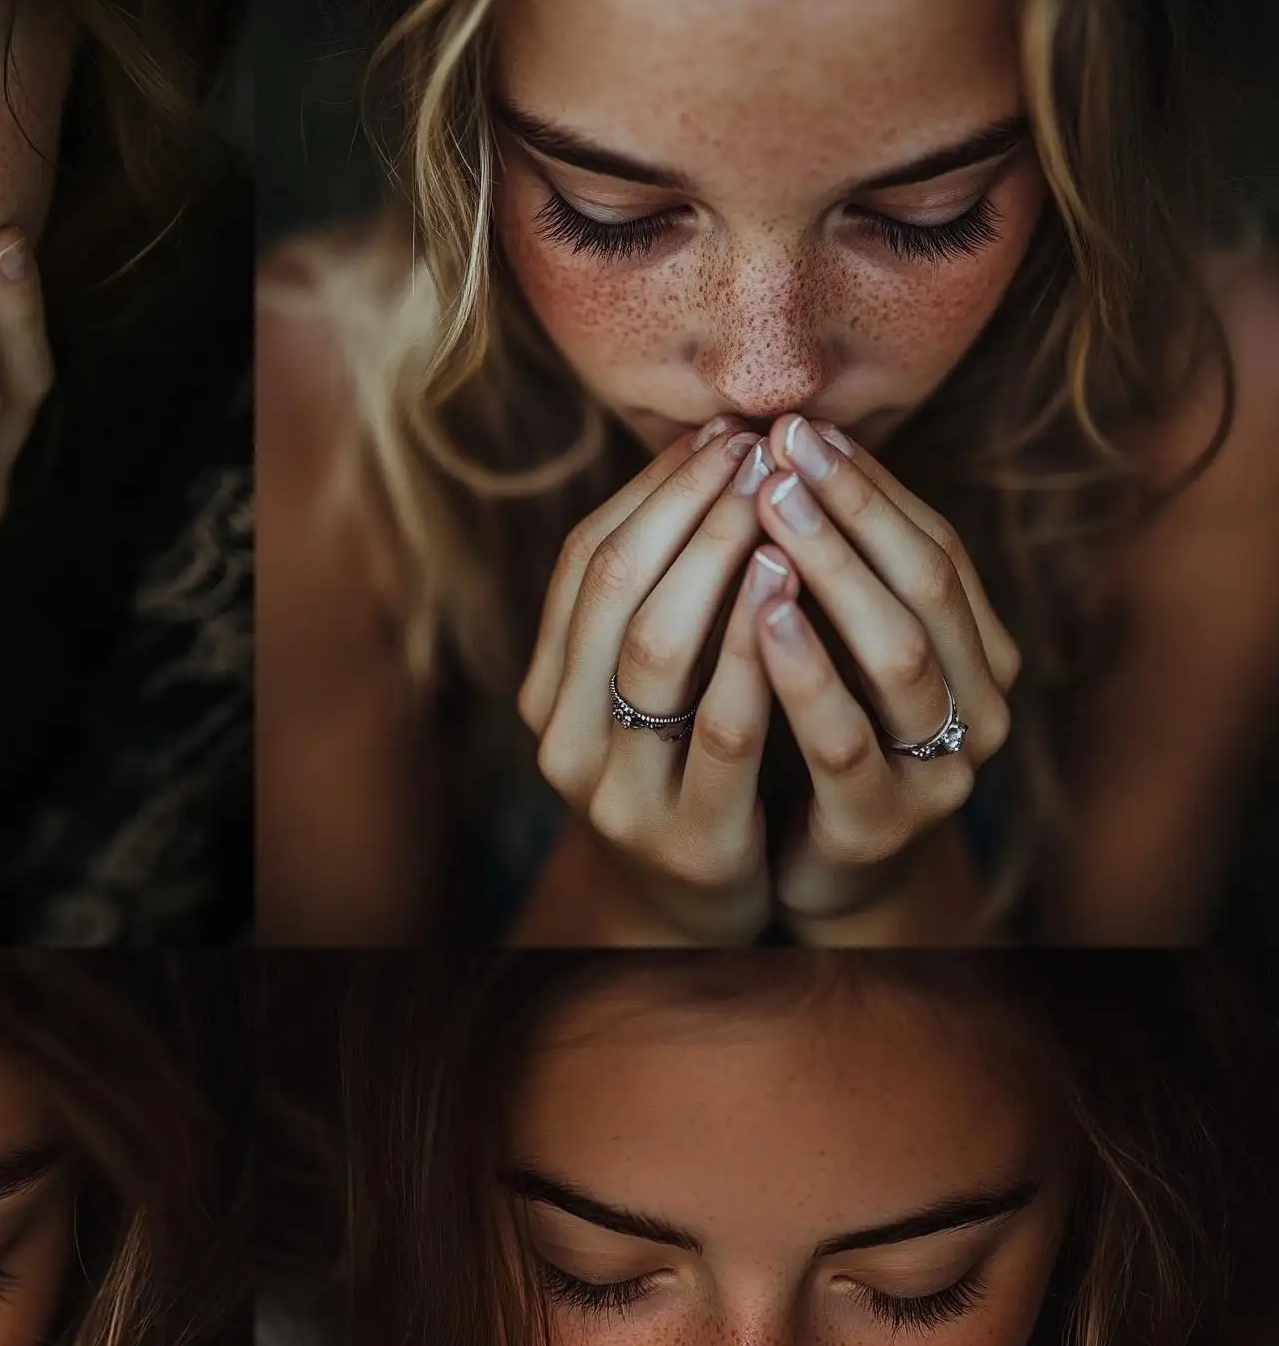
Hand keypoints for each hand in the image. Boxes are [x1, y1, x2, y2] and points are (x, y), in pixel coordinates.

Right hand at [519, 420, 784, 943]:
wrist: (693, 911)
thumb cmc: (683, 772)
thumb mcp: (648, 692)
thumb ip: (657, 603)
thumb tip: (706, 457)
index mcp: (548, 691)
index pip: (585, 562)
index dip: (653, 490)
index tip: (722, 434)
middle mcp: (564, 738)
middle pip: (613, 590)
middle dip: (688, 508)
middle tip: (757, 450)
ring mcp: (617, 792)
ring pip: (656, 653)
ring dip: (717, 564)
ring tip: (777, 502)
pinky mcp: (686, 839)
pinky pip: (722, 733)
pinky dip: (757, 658)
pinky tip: (797, 599)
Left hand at [749, 415, 1018, 925]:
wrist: (815, 878)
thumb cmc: (814, 744)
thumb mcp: (832, 650)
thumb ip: (825, 575)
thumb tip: (772, 449)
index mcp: (975, 650)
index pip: (932, 542)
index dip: (867, 482)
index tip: (796, 425)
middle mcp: (978, 704)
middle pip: (924, 582)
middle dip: (850, 508)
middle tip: (781, 448)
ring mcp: (938, 769)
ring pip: (898, 655)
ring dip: (833, 573)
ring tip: (768, 510)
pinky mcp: (880, 825)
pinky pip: (844, 741)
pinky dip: (805, 673)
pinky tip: (760, 618)